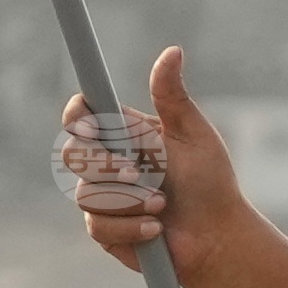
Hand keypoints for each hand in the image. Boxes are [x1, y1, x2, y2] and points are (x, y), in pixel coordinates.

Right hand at [61, 45, 247, 286]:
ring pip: (85, 193)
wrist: (216, 236)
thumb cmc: (210, 182)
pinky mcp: (103, 230)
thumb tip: (173, 51)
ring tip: (161, 206)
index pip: (81, 115)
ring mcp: (101, 197)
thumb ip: (172, 95)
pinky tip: (155, 229)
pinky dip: (130, 226)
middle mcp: (104, 162)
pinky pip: (97, 225)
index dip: (77, 118)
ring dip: (128, 201)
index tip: (93, 127)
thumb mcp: (193, 134)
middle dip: (103, 166)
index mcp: (122, 132)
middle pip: (71, 153)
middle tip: (137, 173)